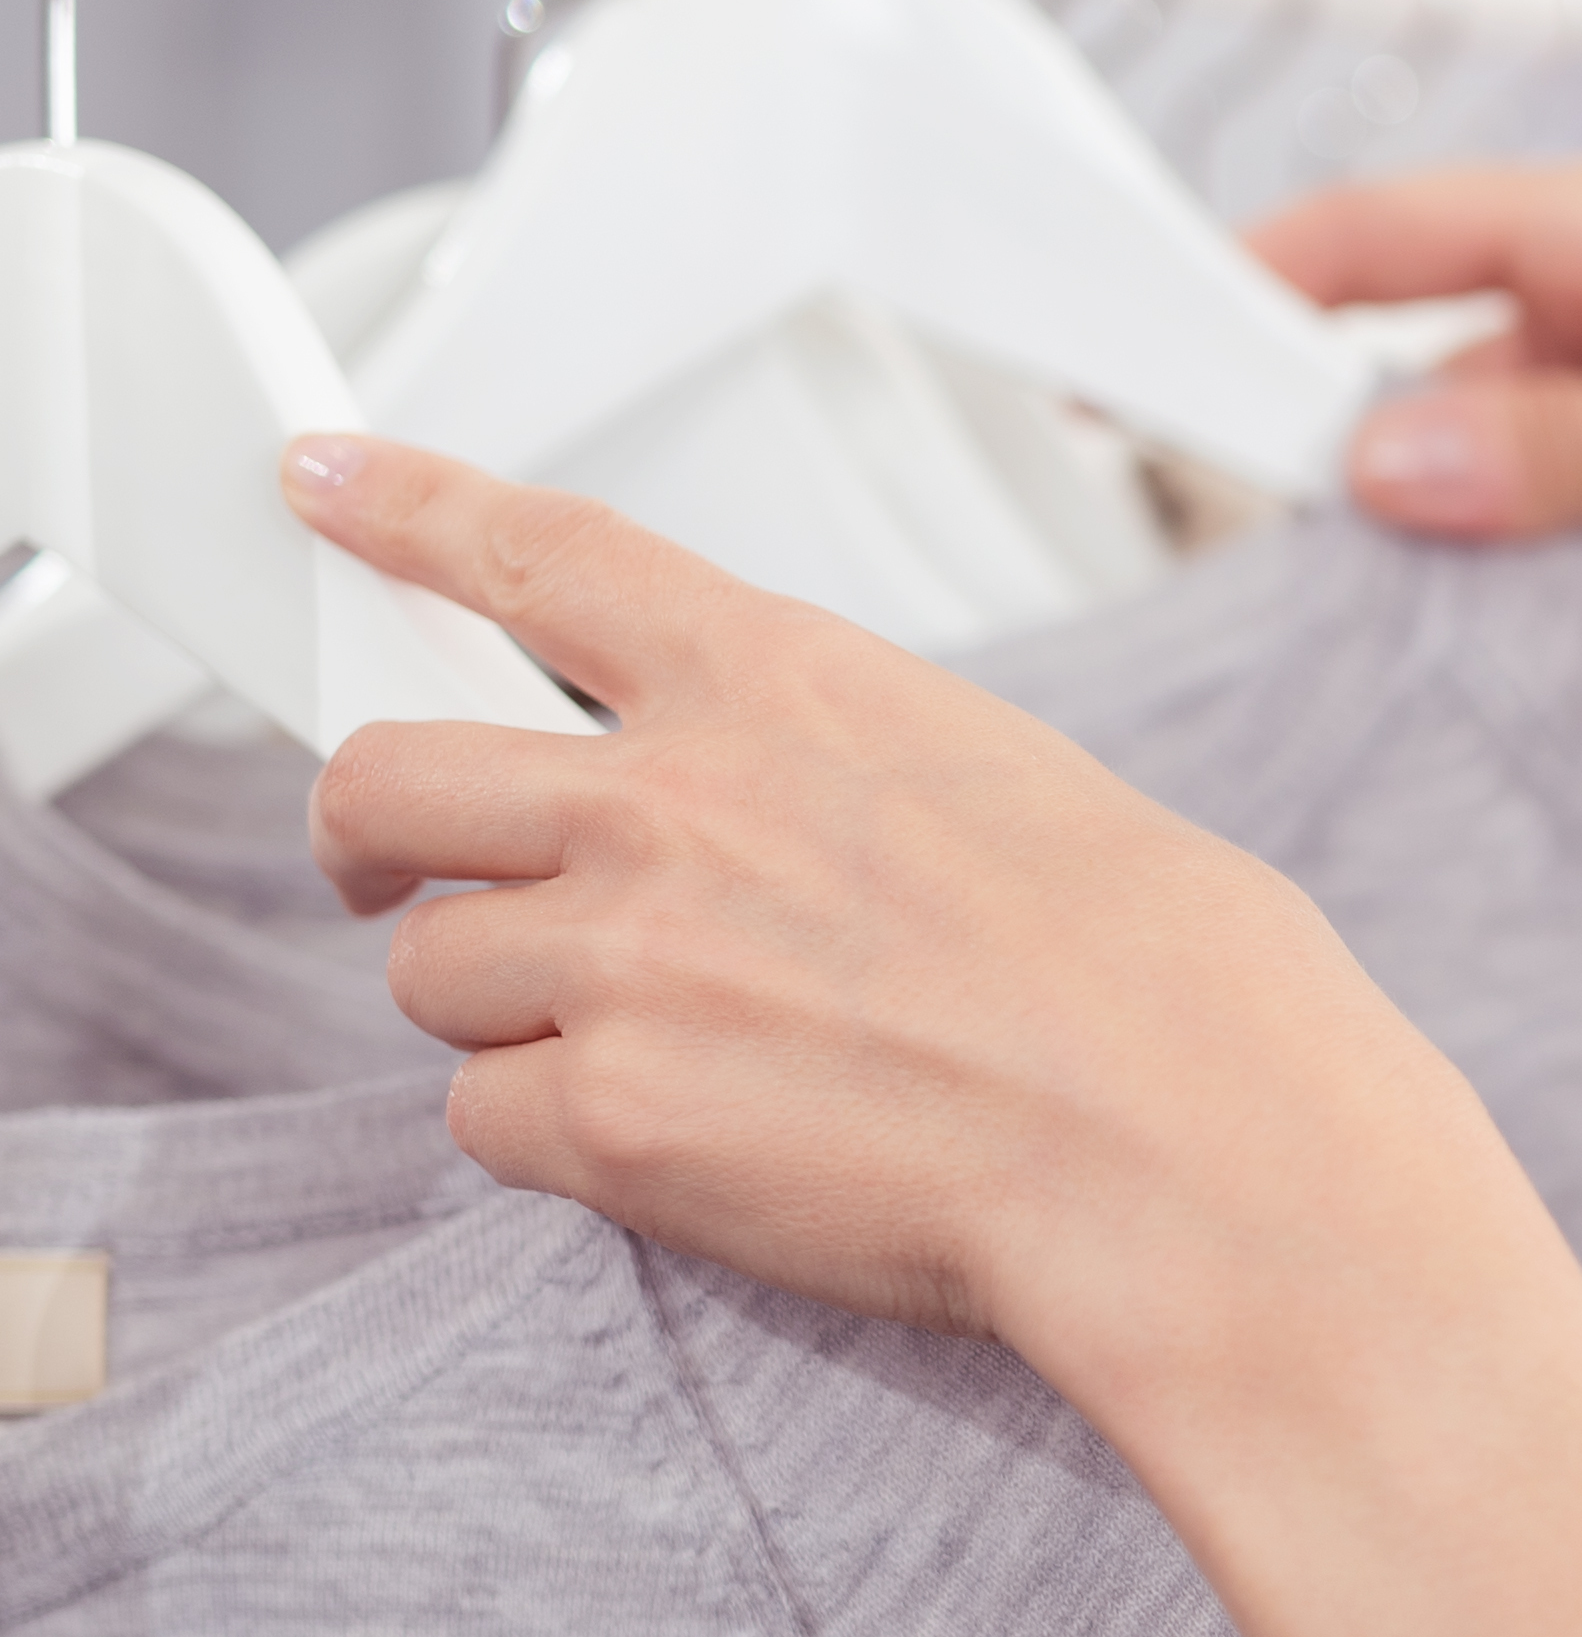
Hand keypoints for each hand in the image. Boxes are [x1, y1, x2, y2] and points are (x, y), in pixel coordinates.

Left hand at [283, 436, 1512, 1408]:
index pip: (539, 554)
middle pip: (390, 776)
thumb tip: (799, 841)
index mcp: (785, 686)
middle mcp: (672, 802)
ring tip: (661, 1061)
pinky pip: (488, 1123)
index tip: (328, 482)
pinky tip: (690, 1155)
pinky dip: (560, 1145)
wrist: (1198, 1147)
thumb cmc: (1171, 993)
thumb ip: (844, 781)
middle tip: (397, 875)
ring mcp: (625, 959)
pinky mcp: (612, 1118)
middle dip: (373, 834)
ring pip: (431, 971)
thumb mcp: (1017, 788)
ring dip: (509, 1017)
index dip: (406, 509)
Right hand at [1254, 145, 1581, 672]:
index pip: (1392, 234)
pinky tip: (1514, 659)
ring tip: (1395, 627)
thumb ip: (1569, 457)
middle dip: (1362, 455)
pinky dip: (1549, 595)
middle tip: (1264, 551)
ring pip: (1512, 477)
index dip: (1253, 283)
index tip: (1131, 349)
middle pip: (1438, 372)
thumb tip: (1389, 470)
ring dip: (1465, 547)